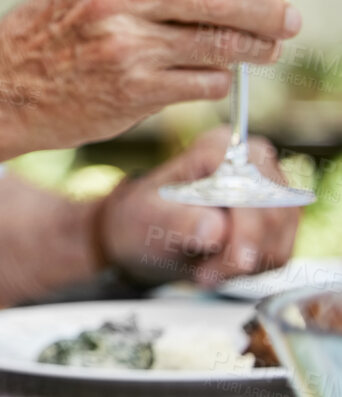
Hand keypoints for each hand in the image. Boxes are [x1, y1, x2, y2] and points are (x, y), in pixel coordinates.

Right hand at [0, 0, 300, 154]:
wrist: (3, 84)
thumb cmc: (53, 30)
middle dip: (267, 9)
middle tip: (287, 18)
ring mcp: (124, 46)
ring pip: (220, 44)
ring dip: (256, 48)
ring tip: (266, 48)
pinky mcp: (133, 90)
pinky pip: (205, 82)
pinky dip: (219, 79)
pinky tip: (209, 74)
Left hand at [97, 128, 299, 286]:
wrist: (142, 233)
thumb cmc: (141, 216)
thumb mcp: (147, 217)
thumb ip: (178, 220)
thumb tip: (215, 229)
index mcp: (220, 147)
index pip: (253, 187)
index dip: (249, 228)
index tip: (236, 261)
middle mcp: (253, 164)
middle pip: (275, 215)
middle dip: (243, 253)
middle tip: (206, 274)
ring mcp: (270, 193)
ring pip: (279, 239)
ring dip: (244, 265)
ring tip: (205, 270)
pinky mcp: (276, 223)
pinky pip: (279, 254)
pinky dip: (250, 270)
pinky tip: (218, 267)